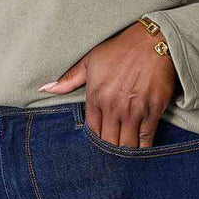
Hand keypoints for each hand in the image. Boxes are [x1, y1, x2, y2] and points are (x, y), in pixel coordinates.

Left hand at [37, 21, 179, 147]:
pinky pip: (146, 138)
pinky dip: (144, 148)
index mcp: (96, 96)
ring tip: (124, 158)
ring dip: (125, 152)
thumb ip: (69, 78)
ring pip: (127, 145)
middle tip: (110, 158)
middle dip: (109, 151)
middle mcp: (113, 107)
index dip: (95, 141)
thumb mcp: (90, 59)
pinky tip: (141, 151)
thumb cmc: (120, 48)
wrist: (153, 40)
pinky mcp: (153, 110)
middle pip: (108, 142)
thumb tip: (45, 89)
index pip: (92, 131)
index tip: (98, 144)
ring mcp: (134, 110)